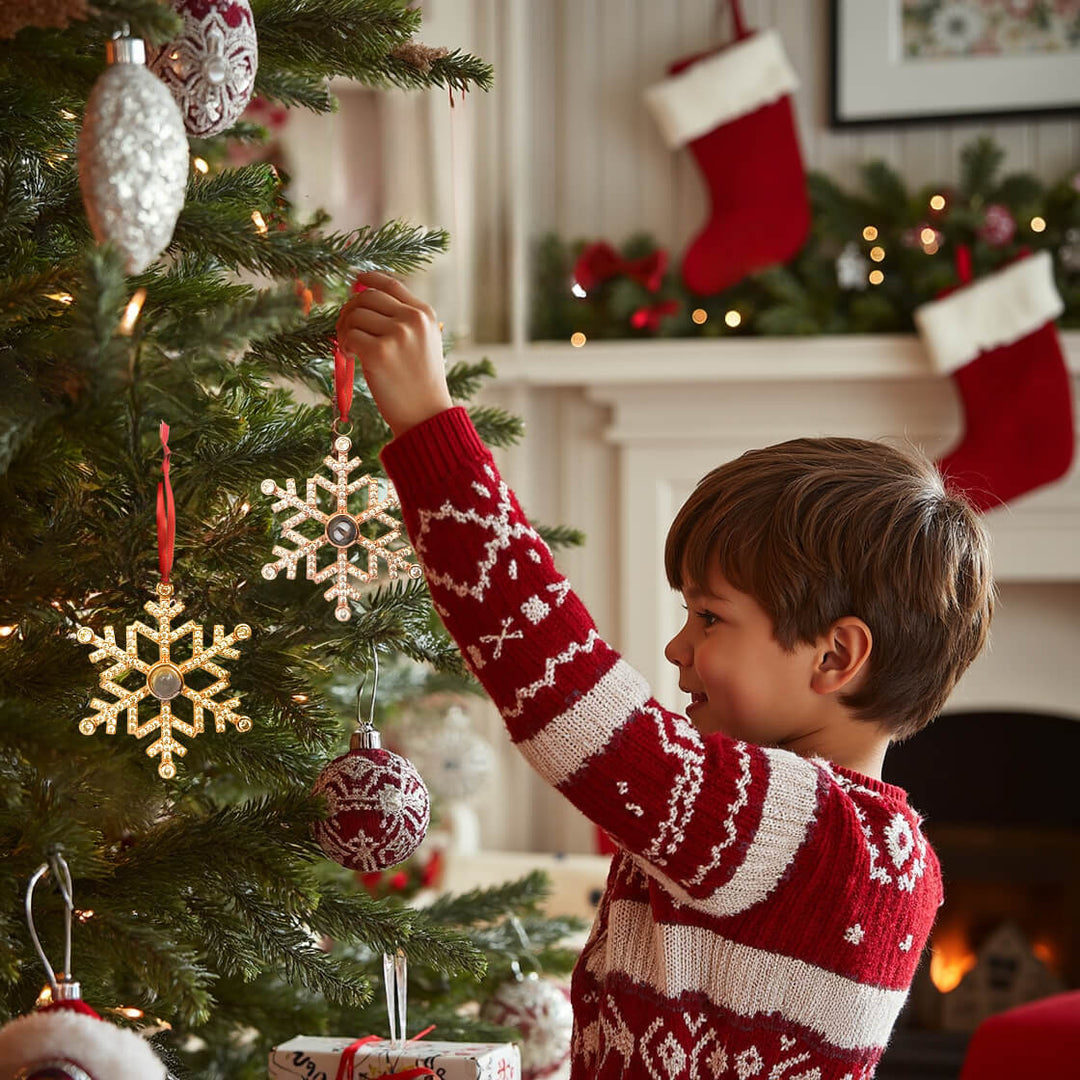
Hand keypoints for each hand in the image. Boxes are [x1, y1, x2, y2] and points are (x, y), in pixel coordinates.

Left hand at [335, 271, 452, 436]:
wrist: (426, 414)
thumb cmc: (420, 383)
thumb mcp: (424, 342)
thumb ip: (404, 320)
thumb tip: (364, 298)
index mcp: (425, 314)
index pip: (390, 284)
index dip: (369, 279)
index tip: (355, 281)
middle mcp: (413, 319)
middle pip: (366, 297)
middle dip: (350, 311)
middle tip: (346, 331)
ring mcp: (397, 335)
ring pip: (354, 315)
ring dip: (344, 331)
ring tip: (350, 349)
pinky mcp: (380, 352)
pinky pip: (349, 336)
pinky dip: (344, 345)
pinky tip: (351, 357)